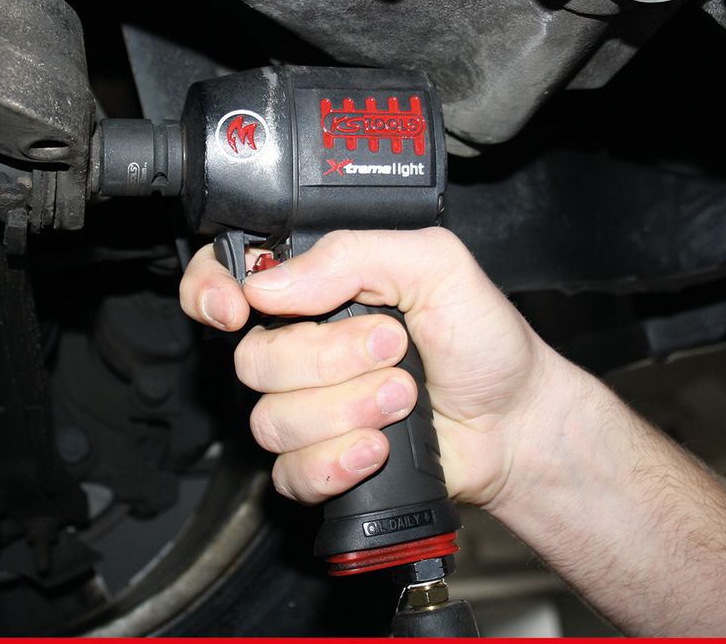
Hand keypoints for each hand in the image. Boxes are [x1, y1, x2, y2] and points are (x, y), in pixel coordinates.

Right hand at [178, 228, 560, 511]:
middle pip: (254, 359)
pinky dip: (338, 463)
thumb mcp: (436, 265)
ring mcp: (307, 410)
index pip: (226, 279)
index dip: (211, 292)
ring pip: (272, 420)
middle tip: (394, 348)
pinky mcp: (319, 465)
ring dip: (348, 411)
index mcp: (317, 289)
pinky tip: (377, 448)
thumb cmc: (482, 340)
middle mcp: (301, 347)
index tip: (238, 307)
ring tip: (404, 397)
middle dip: (330, 360)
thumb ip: (356, 254)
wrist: (514, 421)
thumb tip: (271, 282)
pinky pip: (290, 472)